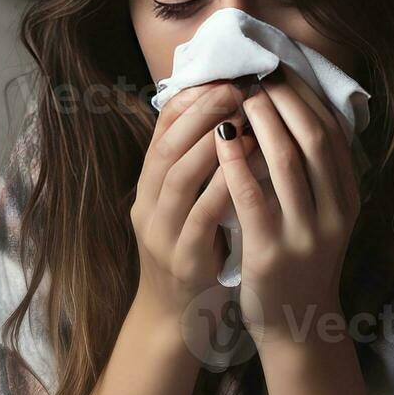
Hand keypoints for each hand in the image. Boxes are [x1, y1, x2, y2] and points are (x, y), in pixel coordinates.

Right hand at [129, 82, 251, 329]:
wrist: (176, 318)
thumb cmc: (191, 253)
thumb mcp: (184, 206)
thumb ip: (196, 168)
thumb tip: (226, 116)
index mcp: (148, 189)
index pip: (160, 131)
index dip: (189, 101)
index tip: (222, 76)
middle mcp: (147, 206)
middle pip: (166, 147)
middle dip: (201, 113)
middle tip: (235, 87)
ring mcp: (162, 234)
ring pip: (177, 178)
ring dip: (209, 145)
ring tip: (242, 120)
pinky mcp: (184, 260)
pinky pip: (200, 219)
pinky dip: (222, 191)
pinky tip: (246, 173)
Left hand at [210, 67, 360, 341]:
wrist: (296, 325)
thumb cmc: (299, 260)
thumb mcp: (321, 214)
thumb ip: (313, 172)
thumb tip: (292, 110)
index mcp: (348, 198)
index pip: (332, 132)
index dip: (306, 97)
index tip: (280, 71)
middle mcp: (335, 212)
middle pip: (313, 139)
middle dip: (285, 102)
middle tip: (256, 77)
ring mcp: (306, 233)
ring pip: (288, 162)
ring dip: (262, 123)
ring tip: (240, 98)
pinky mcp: (272, 252)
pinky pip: (253, 197)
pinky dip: (237, 163)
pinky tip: (220, 139)